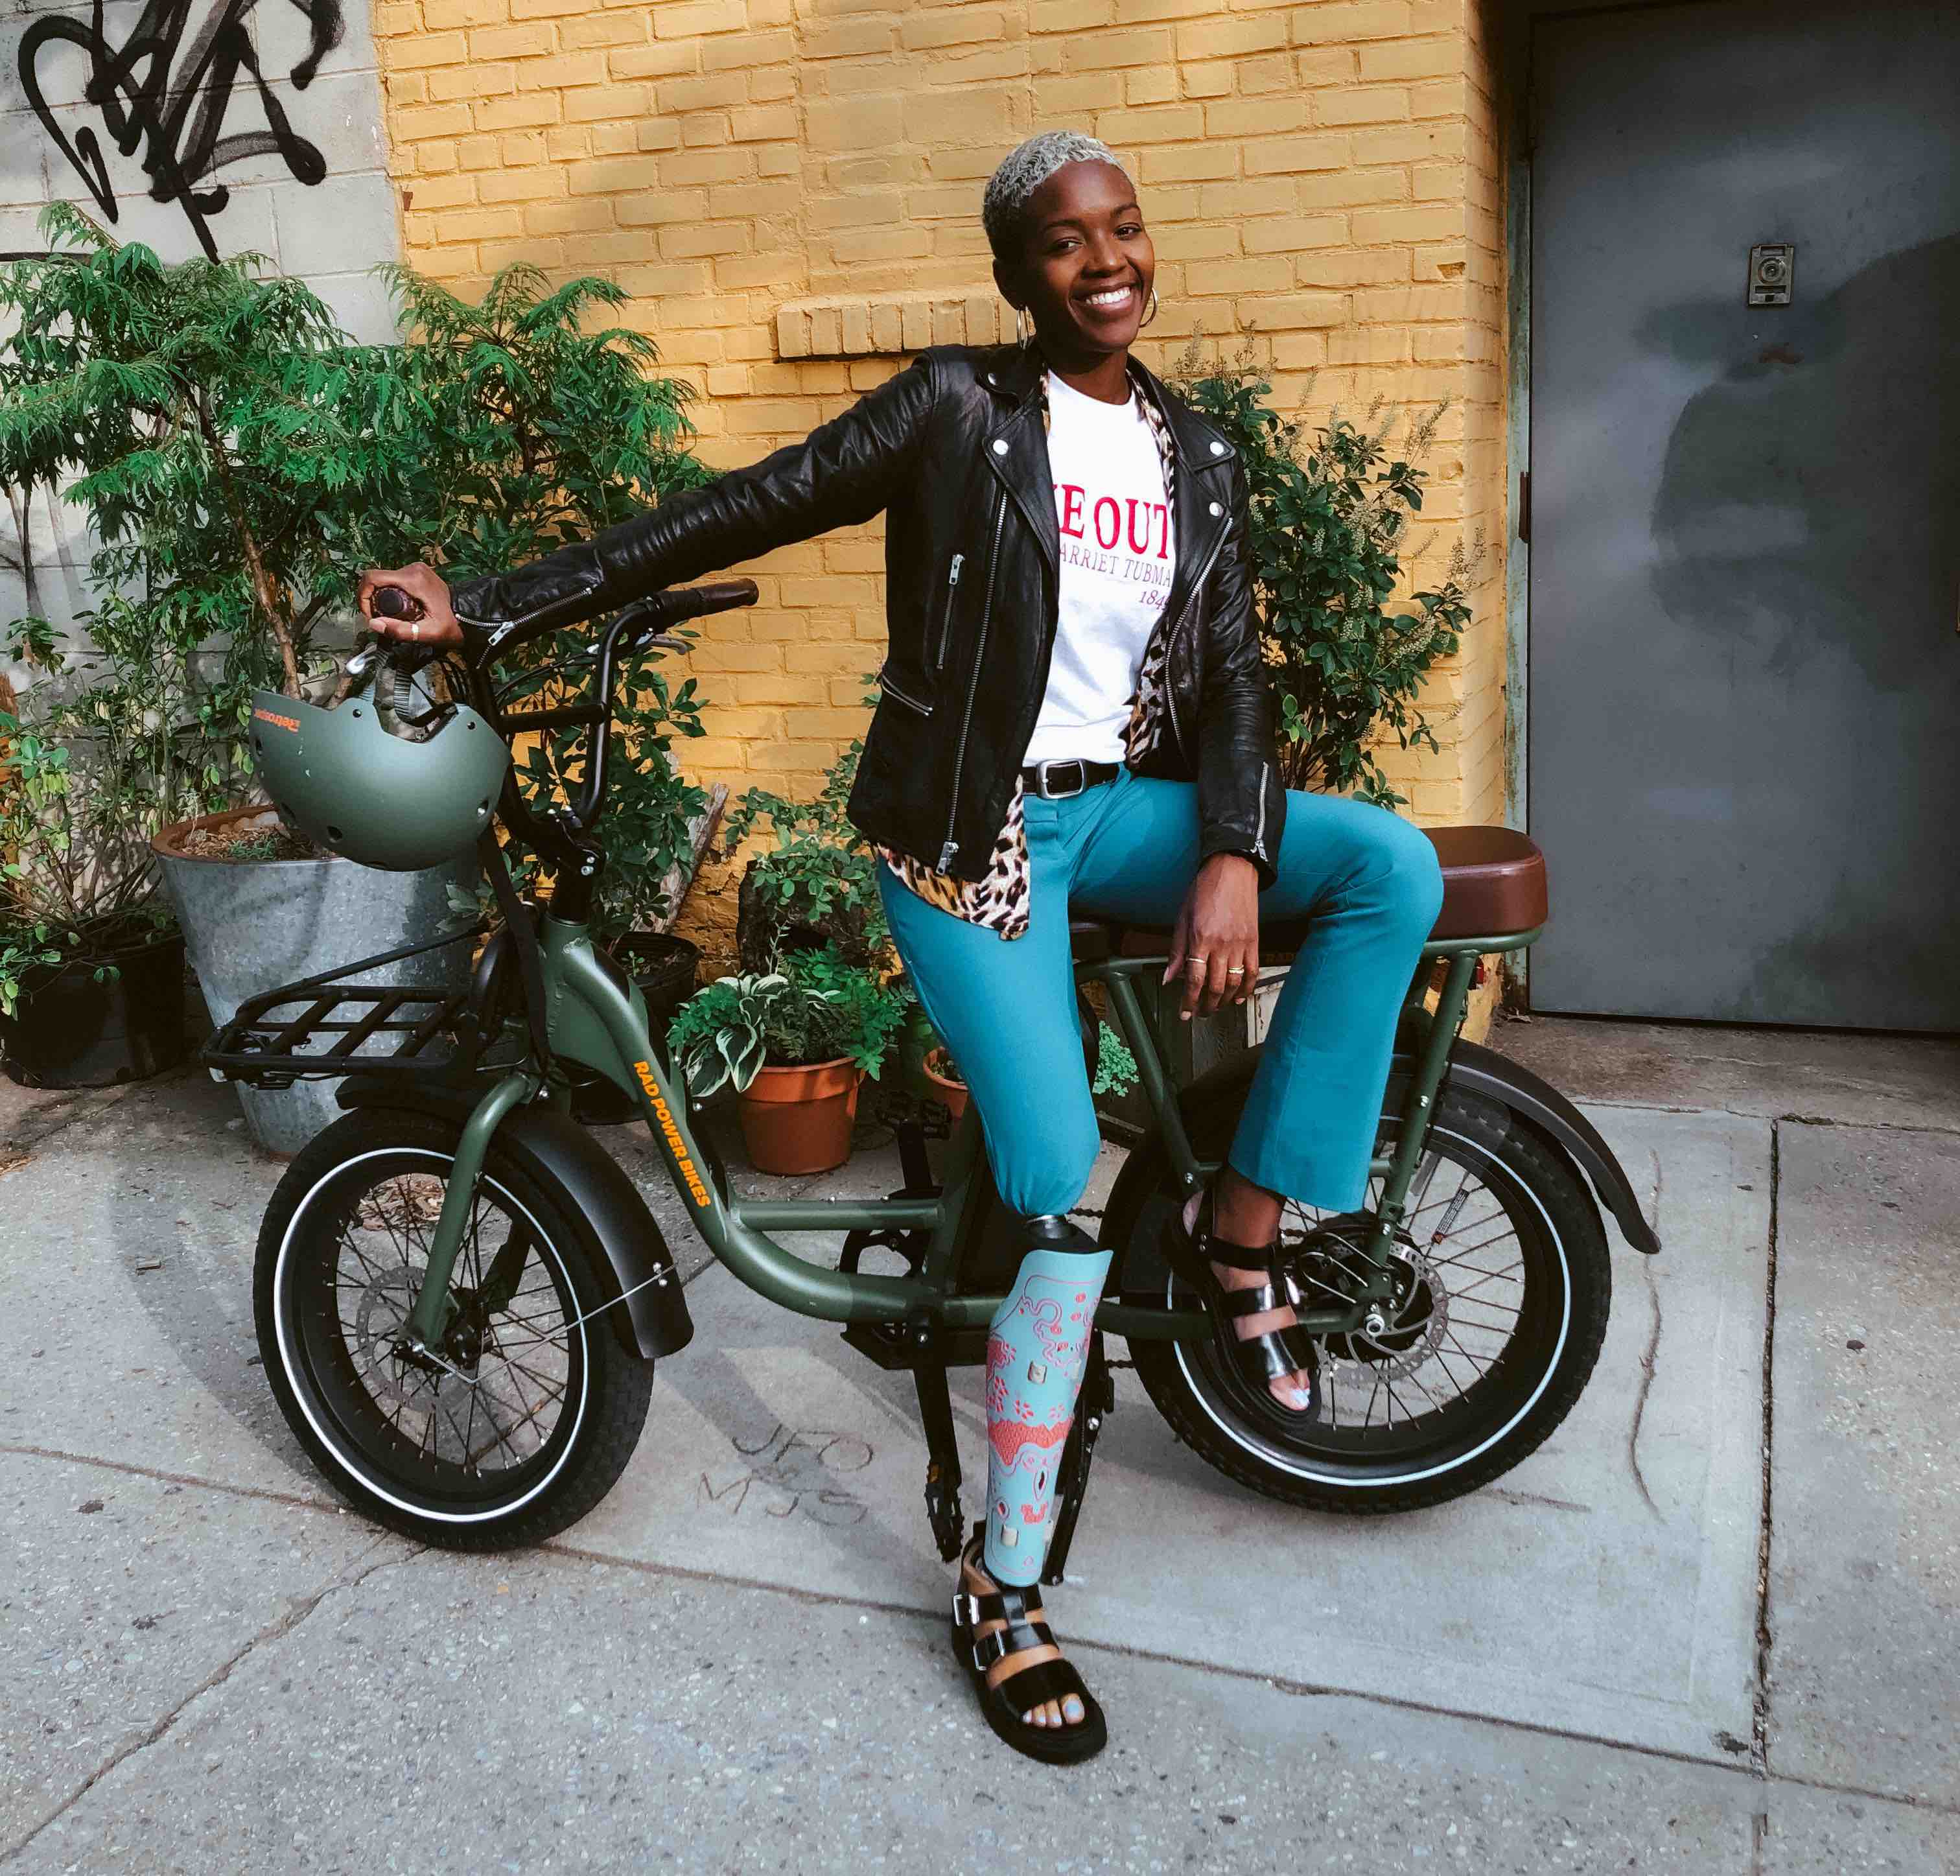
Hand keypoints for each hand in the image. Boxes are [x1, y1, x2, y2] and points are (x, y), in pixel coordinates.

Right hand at [357, 563, 462, 649]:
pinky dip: (390, 593)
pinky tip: (397, 607)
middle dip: (371, 598)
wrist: (471, 616)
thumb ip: (400, 630)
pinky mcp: (417, 572)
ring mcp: (415, 569)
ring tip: (388, 615)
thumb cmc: (452, 625)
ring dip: (380, 596)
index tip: (368, 613)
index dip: (362, 595)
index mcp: (413, 579)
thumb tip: (374, 623)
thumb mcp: (427, 633)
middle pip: (377, 578)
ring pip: (385, 579)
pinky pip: (395, 580)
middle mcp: (412, 569)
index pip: (373, 577)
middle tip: (378, 618)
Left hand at [1163, 853, 1260, 1020]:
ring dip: (1224, 1001)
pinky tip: (1239, 997)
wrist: (1233, 869)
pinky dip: (1247, 988)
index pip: (1194, 979)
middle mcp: (1222, 944)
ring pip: (1234, 983)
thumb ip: (1177, 950)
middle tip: (1199, 1013)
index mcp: (1200, 938)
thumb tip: (1169, 977)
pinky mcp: (1254, 941)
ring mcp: (1241, 944)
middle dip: (1206, 1005)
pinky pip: (1253, 971)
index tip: (1184, 1013)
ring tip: (1216, 1007)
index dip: (1188, 1000)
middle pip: (1215, 987)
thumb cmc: (1205, 888)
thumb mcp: (1183, 917)